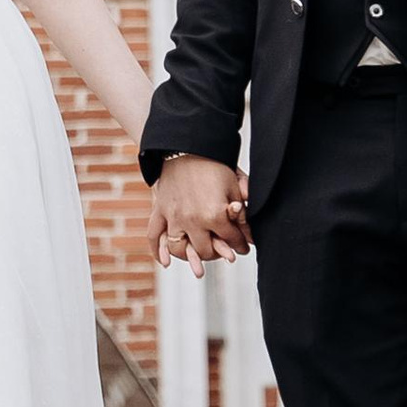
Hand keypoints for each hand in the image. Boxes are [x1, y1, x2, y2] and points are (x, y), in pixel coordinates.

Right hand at [153, 153, 250, 275]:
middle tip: (225, 252)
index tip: (244, 246)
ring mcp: (174, 217)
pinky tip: (164, 261)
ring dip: (192, 256)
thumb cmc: (214, 164)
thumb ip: (242, 212)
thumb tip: (251, 234)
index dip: (241, 244)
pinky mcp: (160, 210)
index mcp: (215, 215)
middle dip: (219, 253)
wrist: (186, 145)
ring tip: (200, 256)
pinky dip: (158, 251)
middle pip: (207, 250)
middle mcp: (193, 221)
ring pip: (180, 249)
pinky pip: (154, 236)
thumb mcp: (235, 185)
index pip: (232, 240)